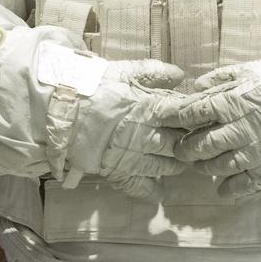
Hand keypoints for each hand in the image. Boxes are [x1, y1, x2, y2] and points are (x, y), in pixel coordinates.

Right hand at [38, 44, 193, 198]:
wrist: (59, 109)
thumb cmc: (92, 85)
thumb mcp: (124, 70)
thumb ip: (154, 72)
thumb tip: (180, 76)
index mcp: (152, 109)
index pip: (185, 117)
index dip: (196, 118)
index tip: (201, 117)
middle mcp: (148, 137)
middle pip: (180, 144)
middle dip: (189, 142)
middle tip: (193, 140)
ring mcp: (134, 158)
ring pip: (166, 167)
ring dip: (176, 164)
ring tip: (179, 160)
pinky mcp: (118, 173)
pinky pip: (141, 188)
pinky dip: (153, 191)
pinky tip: (160, 189)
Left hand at [170, 56, 260, 197]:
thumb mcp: (250, 70)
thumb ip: (221, 78)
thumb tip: (196, 86)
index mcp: (233, 101)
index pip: (195, 113)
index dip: (177, 118)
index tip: (166, 122)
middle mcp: (242, 127)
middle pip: (205, 144)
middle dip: (187, 149)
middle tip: (179, 150)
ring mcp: (258, 148)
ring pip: (223, 164)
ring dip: (206, 167)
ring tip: (198, 165)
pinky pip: (251, 181)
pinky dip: (235, 189)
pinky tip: (222, 191)